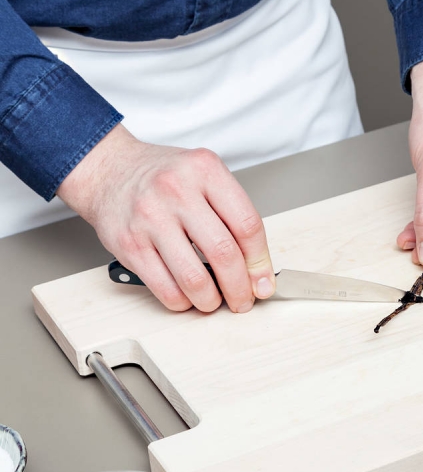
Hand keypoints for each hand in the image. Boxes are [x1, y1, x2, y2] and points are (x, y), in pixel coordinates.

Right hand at [57, 124, 274, 312]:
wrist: (109, 170)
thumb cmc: (164, 178)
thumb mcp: (205, 178)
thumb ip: (233, 216)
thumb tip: (257, 271)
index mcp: (206, 170)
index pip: (247, 225)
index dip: (260, 262)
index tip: (264, 281)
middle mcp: (177, 190)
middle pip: (224, 253)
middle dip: (240, 288)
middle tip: (244, 300)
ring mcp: (150, 217)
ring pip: (194, 278)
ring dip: (211, 300)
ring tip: (215, 301)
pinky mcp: (129, 243)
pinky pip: (164, 287)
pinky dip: (182, 302)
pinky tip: (188, 297)